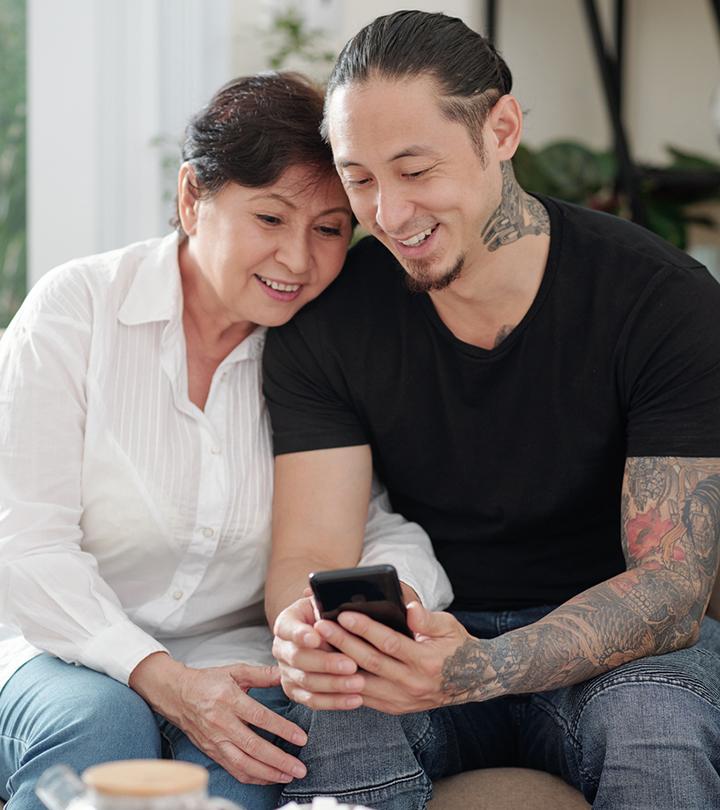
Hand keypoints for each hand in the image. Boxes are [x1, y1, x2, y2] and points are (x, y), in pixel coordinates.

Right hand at [129, 653, 307, 783]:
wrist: (176, 694)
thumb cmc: (208, 681)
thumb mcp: (234, 671)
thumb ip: (261, 674)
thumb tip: (285, 674)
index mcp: (229, 700)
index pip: (259, 717)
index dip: (281, 729)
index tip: (300, 737)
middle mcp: (222, 723)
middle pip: (253, 746)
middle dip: (279, 760)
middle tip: (299, 767)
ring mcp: (216, 741)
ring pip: (243, 764)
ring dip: (268, 773)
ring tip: (288, 775)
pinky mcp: (212, 752)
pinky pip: (234, 769)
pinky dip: (252, 777)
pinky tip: (268, 778)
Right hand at [272, 596, 365, 709]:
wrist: (324, 637)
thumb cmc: (329, 616)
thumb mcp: (326, 604)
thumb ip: (326, 601)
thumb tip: (328, 593)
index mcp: (286, 623)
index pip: (289, 628)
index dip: (301, 634)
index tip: (317, 637)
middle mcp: (281, 648)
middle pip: (299, 659)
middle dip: (326, 663)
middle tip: (350, 664)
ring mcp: (287, 672)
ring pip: (307, 682)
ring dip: (335, 684)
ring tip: (359, 682)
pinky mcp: (296, 692)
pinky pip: (314, 701)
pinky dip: (335, 702)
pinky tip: (355, 699)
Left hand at [314, 602, 496, 713]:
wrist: (472, 681)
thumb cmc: (456, 646)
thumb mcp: (448, 626)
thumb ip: (427, 619)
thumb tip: (408, 608)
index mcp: (425, 661)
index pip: (388, 643)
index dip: (365, 628)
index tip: (344, 614)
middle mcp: (412, 684)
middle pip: (369, 662)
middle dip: (342, 643)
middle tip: (320, 626)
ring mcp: (402, 699)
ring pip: (362, 683)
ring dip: (338, 665)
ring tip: (319, 646)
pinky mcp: (395, 708)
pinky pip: (364, 697)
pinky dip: (345, 684)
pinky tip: (329, 668)